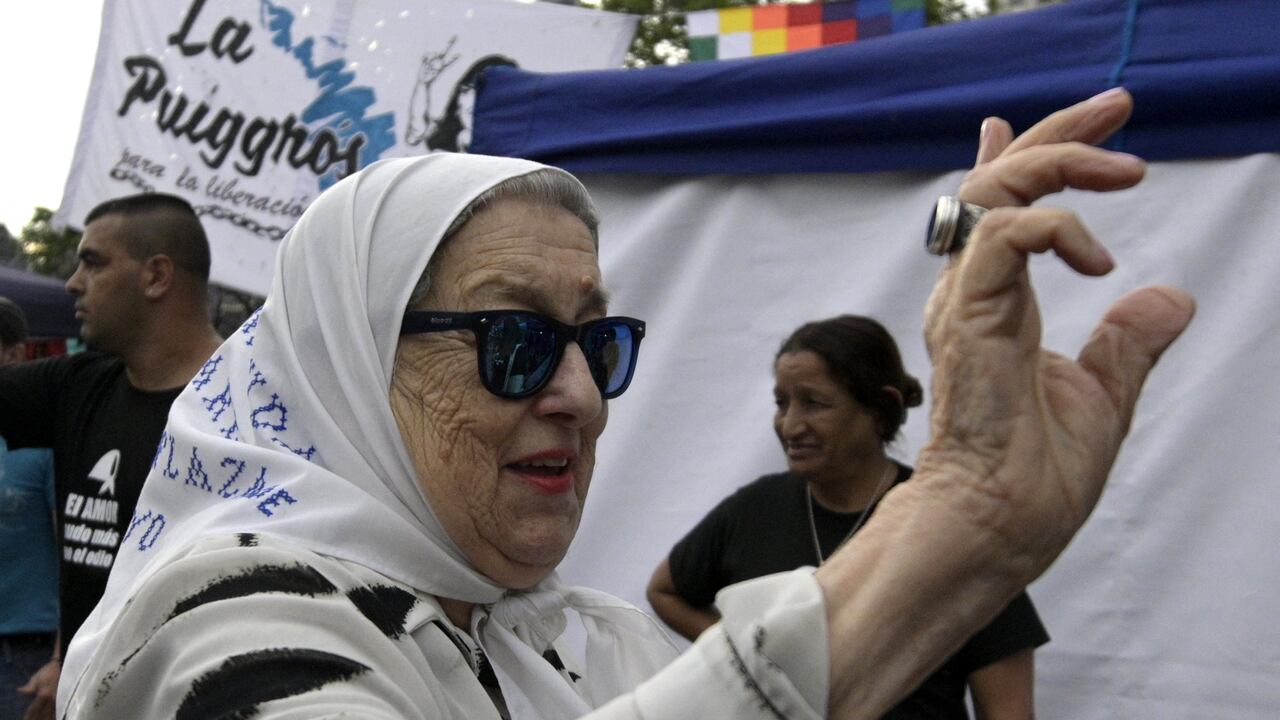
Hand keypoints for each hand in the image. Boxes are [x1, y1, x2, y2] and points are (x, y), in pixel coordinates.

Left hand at [18, 658, 59, 719]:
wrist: (66, 664)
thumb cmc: (50, 670)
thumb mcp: (37, 677)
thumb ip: (29, 687)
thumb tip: (19, 691)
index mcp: (43, 695)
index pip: (34, 710)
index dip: (29, 716)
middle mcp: (52, 701)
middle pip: (43, 715)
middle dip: (37, 719)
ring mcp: (59, 701)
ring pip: (51, 714)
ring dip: (46, 719)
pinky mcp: (64, 699)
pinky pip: (58, 711)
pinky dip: (54, 716)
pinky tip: (52, 717)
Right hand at [919, 87, 1195, 577]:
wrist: (997, 525)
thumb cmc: (1033, 479)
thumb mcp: (1104, 394)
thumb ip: (1126, 340)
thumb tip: (1168, 294)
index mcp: (995, 307)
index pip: (1001, 214)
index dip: (1026, 161)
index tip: (1054, 128)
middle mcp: (973, 295)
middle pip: (1000, 184)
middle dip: (1060, 134)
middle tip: (1120, 104)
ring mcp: (966, 303)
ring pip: (995, 192)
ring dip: (1063, 163)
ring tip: (1127, 169)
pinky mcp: (971, 315)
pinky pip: (1006, 235)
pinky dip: (1057, 227)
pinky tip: (1100, 259)